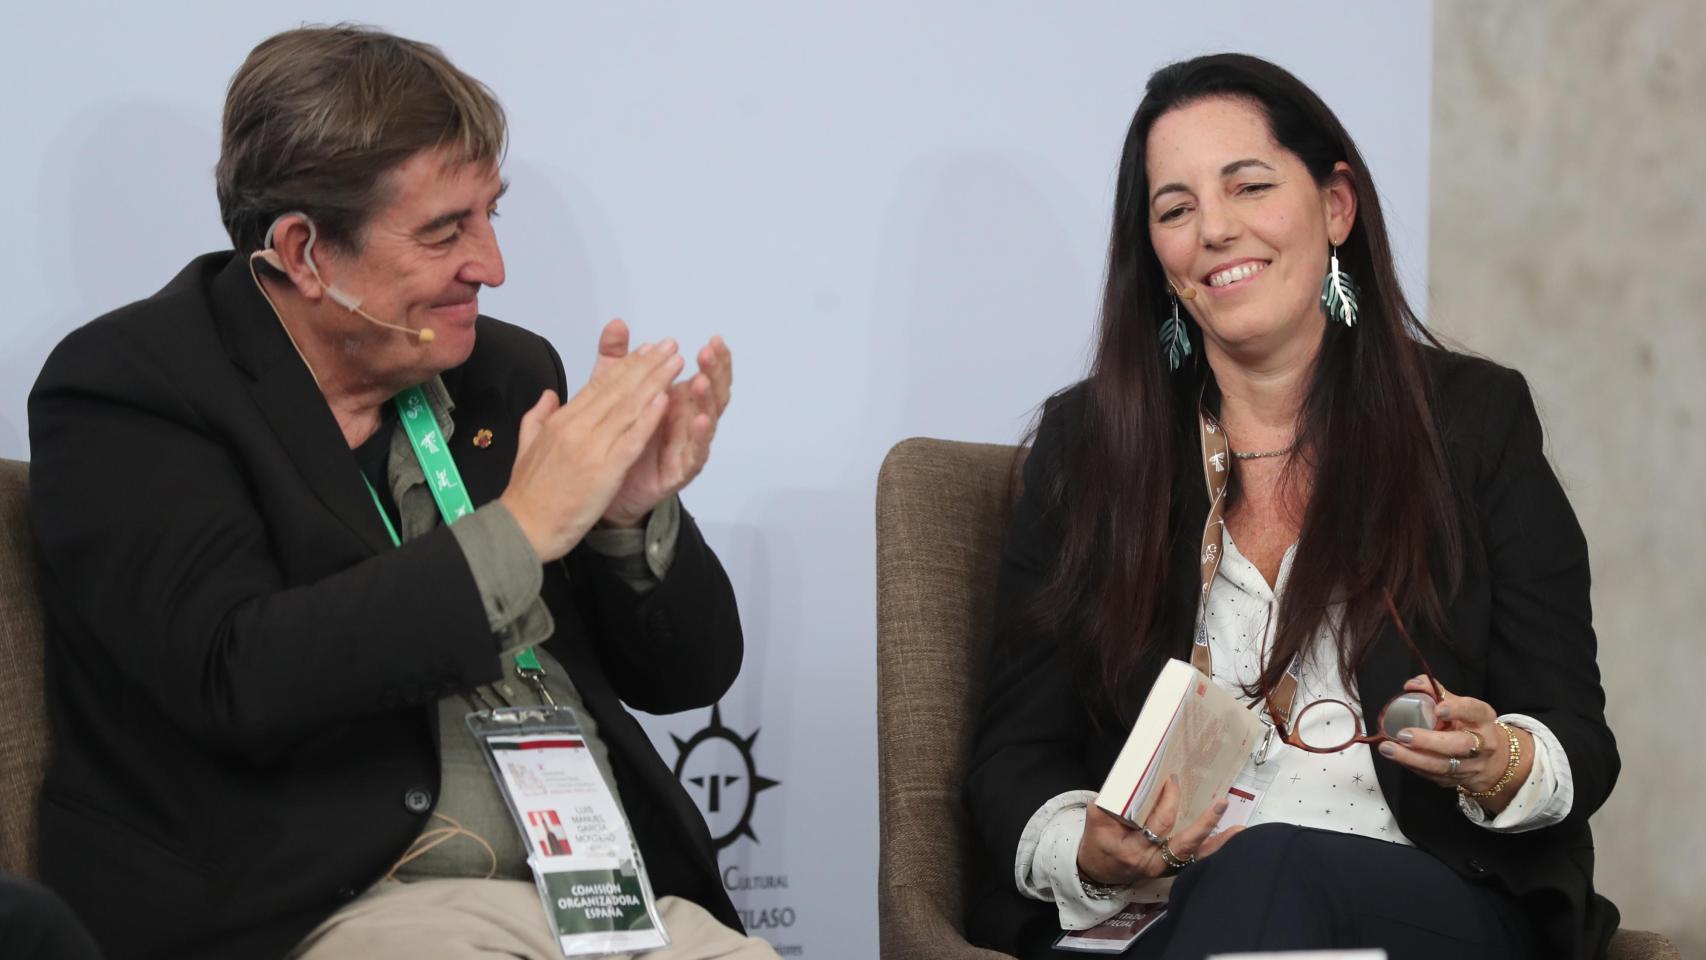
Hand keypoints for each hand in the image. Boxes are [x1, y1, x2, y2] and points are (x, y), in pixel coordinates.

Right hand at [499, 339, 683, 561]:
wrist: (522, 528)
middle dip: (647, 364)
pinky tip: (666, 400)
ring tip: (676, 361)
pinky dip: (649, 418)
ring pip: (628, 407)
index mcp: (561, 420)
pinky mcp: (603, 471)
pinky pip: (631, 439)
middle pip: (618, 389)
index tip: (645, 349)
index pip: (599, 385)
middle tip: (669, 344)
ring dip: (655, 382)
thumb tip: (550, 394)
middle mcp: (576, 427)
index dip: (626, 365)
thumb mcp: (526, 445)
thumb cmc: (528, 493)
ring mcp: (590, 448)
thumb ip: (538, 416)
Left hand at [591, 318, 732, 527]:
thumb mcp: (611, 392)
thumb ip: (617, 360)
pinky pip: (696, 453)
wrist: (600, 487)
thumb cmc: (616, 439)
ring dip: (708, 399)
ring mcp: (687, 445)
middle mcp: (688, 421)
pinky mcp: (680, 471)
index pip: (706, 374)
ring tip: (703, 379)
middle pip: (713, 393)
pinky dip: (700, 436)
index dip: (713, 358)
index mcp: (679, 401)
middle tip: (711, 352)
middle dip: (716, 372)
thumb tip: (617, 323)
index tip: (714, 339)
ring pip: (709, 420)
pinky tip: (700, 420)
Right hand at [1076, 775, 1240, 886]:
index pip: (1157, 823)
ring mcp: (1164, 867)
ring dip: (1218, 842)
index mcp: (1133, 849)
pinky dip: (1213, 848)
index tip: (1173, 781)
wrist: (1098, 871)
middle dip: (1203, 823)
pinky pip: (1195, 858)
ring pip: (1194, 855)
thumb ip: (1112, 803)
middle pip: (1183, 843)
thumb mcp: (1096, 821)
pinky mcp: (1171, 867)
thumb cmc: (1097, 842)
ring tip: (1240, 829)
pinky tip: (1231, 837)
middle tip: (1220, 803)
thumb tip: (1134, 780)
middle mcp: (1152, 862)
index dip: (1168, 801)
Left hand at [1377, 676, 1533, 813]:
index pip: (1474, 711)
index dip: (1457, 710)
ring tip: (1388, 748)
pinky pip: (1433, 775)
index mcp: (1483, 718)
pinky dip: (1413, 766)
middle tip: (1403, 734)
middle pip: (1458, 745)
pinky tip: (1397, 757)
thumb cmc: (1467, 725)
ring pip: (1442, 766)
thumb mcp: (1458, 705)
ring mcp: (1471, 765)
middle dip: (1428, 741)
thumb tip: (1411, 685)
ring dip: (1412, 758)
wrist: (1491, 760)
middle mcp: (1482, 743)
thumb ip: (1435, 692)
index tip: (1437, 709)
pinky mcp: (1457, 780)